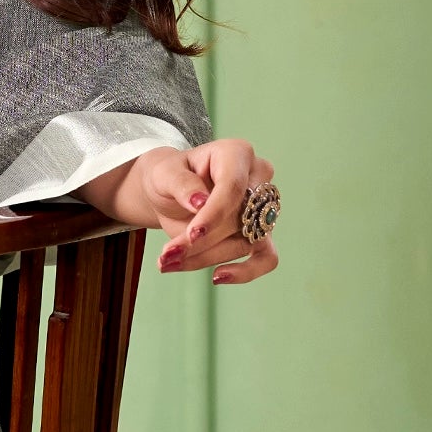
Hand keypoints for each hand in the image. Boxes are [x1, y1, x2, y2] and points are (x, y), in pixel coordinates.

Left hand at [122, 138, 278, 285]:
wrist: (171, 193)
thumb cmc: (170, 176)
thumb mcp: (164, 174)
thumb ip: (181, 184)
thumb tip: (199, 203)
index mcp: (236, 153)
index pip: (233, 187)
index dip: (213, 215)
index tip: (191, 235)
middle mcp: (257, 177)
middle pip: (237, 219)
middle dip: (200, 242)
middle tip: (166, 255)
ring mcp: (262, 207)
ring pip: (244, 242)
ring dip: (204, 258)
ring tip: (168, 262)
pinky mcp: (261, 233)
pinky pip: (267, 258)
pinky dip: (246, 272)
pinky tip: (217, 277)